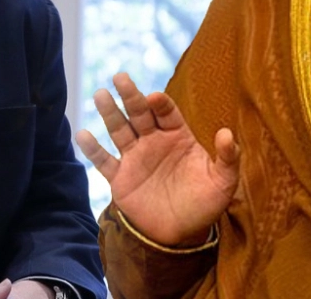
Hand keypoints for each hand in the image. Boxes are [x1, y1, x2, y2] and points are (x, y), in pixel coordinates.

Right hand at [75, 72, 238, 246]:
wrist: (181, 233)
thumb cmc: (204, 203)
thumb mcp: (223, 182)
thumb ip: (228, 158)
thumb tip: (227, 133)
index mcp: (178, 136)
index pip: (167, 113)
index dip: (160, 104)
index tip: (154, 98)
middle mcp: (153, 142)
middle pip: (139, 113)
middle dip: (131, 95)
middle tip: (120, 77)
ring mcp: (135, 158)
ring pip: (119, 130)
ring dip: (110, 113)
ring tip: (100, 95)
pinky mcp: (120, 178)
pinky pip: (104, 161)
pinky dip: (93, 149)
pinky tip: (82, 134)